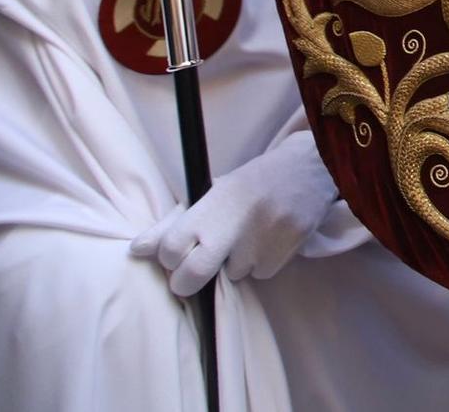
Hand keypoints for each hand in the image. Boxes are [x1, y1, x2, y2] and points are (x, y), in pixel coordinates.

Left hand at [131, 130, 339, 295]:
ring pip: (231, 275)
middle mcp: (235, 220)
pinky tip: (268, 239)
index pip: (171, 247)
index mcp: (212, 201)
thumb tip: (136, 250)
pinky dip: (260, 264)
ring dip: (234, 265)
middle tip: (192, 274)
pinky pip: (260, 274)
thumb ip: (175, 221)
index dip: (169, 258)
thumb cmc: (253, 181)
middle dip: (187, 281)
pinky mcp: (287, 248)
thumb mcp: (214, 191)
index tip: (176, 254)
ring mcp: (263, 237)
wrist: (312, 166)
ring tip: (248, 237)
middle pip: (193, 274)